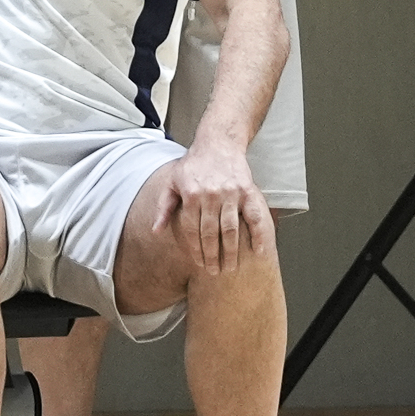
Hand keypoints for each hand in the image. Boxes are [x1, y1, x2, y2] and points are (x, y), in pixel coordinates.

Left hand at [153, 141, 272, 276]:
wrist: (218, 142)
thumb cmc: (193, 164)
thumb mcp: (173, 182)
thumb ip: (164, 207)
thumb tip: (156, 231)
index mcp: (191, 195)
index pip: (192, 230)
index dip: (194, 249)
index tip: (198, 264)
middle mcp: (210, 195)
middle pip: (210, 233)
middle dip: (211, 256)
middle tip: (213, 272)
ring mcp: (230, 193)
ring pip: (230, 229)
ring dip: (230, 251)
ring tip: (230, 268)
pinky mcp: (247, 190)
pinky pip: (254, 216)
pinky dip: (258, 234)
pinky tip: (258, 250)